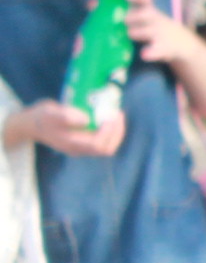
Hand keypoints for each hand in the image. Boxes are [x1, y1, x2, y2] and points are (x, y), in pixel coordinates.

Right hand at [7, 101, 123, 157]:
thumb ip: (66, 116)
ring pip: (107, 147)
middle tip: (118, 113)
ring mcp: (81, 149)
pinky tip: (109, 118)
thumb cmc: (41, 117)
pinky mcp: (83, 144)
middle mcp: (78, 150)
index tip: (112, 115)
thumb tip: (86, 119)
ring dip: (116, 132)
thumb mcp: (50, 112)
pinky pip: (103, 142)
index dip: (110, 132)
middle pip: (106, 149)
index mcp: (71, 144)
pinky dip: (111, 132)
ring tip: (116, 114)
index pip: (98, 145)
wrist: (31, 124)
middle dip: (117, 132)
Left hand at [121, 0, 204, 70]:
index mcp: (148, 10)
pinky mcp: (164, 48)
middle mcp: (155, 19)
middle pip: (147, 13)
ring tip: (129, 34)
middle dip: (133, 16)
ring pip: (150, 30)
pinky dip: (151, 52)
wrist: (180, 43)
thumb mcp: (140, 16)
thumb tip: (91, 3)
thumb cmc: (149, 27)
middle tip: (121, 20)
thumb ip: (118, 11)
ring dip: (138, 32)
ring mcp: (160, 33)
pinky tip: (144, 54)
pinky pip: (158, 49)